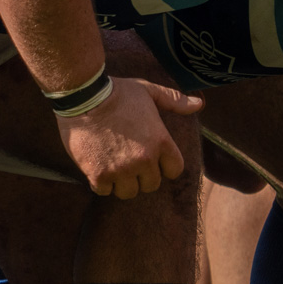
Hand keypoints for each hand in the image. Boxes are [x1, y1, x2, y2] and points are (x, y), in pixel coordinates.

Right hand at [55, 77, 203, 197]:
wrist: (83, 98)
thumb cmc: (117, 93)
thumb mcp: (148, 91)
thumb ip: (174, 100)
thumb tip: (199, 105)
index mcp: (161, 142)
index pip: (174, 170)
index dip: (164, 167)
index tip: (152, 161)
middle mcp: (144, 159)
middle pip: (151, 185)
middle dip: (141, 176)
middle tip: (128, 165)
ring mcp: (121, 169)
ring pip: (128, 192)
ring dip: (122, 184)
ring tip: (113, 171)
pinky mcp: (98, 174)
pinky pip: (104, 191)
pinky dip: (100, 184)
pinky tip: (96, 171)